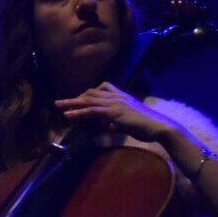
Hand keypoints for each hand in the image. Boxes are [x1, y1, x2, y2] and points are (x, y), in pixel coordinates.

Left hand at [55, 82, 180, 143]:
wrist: (160, 127)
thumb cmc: (148, 127)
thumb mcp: (128, 123)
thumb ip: (117, 123)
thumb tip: (109, 126)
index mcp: (121, 96)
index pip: (100, 89)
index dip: (87, 94)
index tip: (77, 100)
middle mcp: (116, 97)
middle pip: (90, 93)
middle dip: (74, 98)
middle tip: (59, 102)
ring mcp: (115, 103)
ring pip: (88, 100)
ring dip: (71, 103)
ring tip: (57, 105)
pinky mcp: (114, 112)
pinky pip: (92, 111)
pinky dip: (78, 112)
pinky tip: (68, 115)